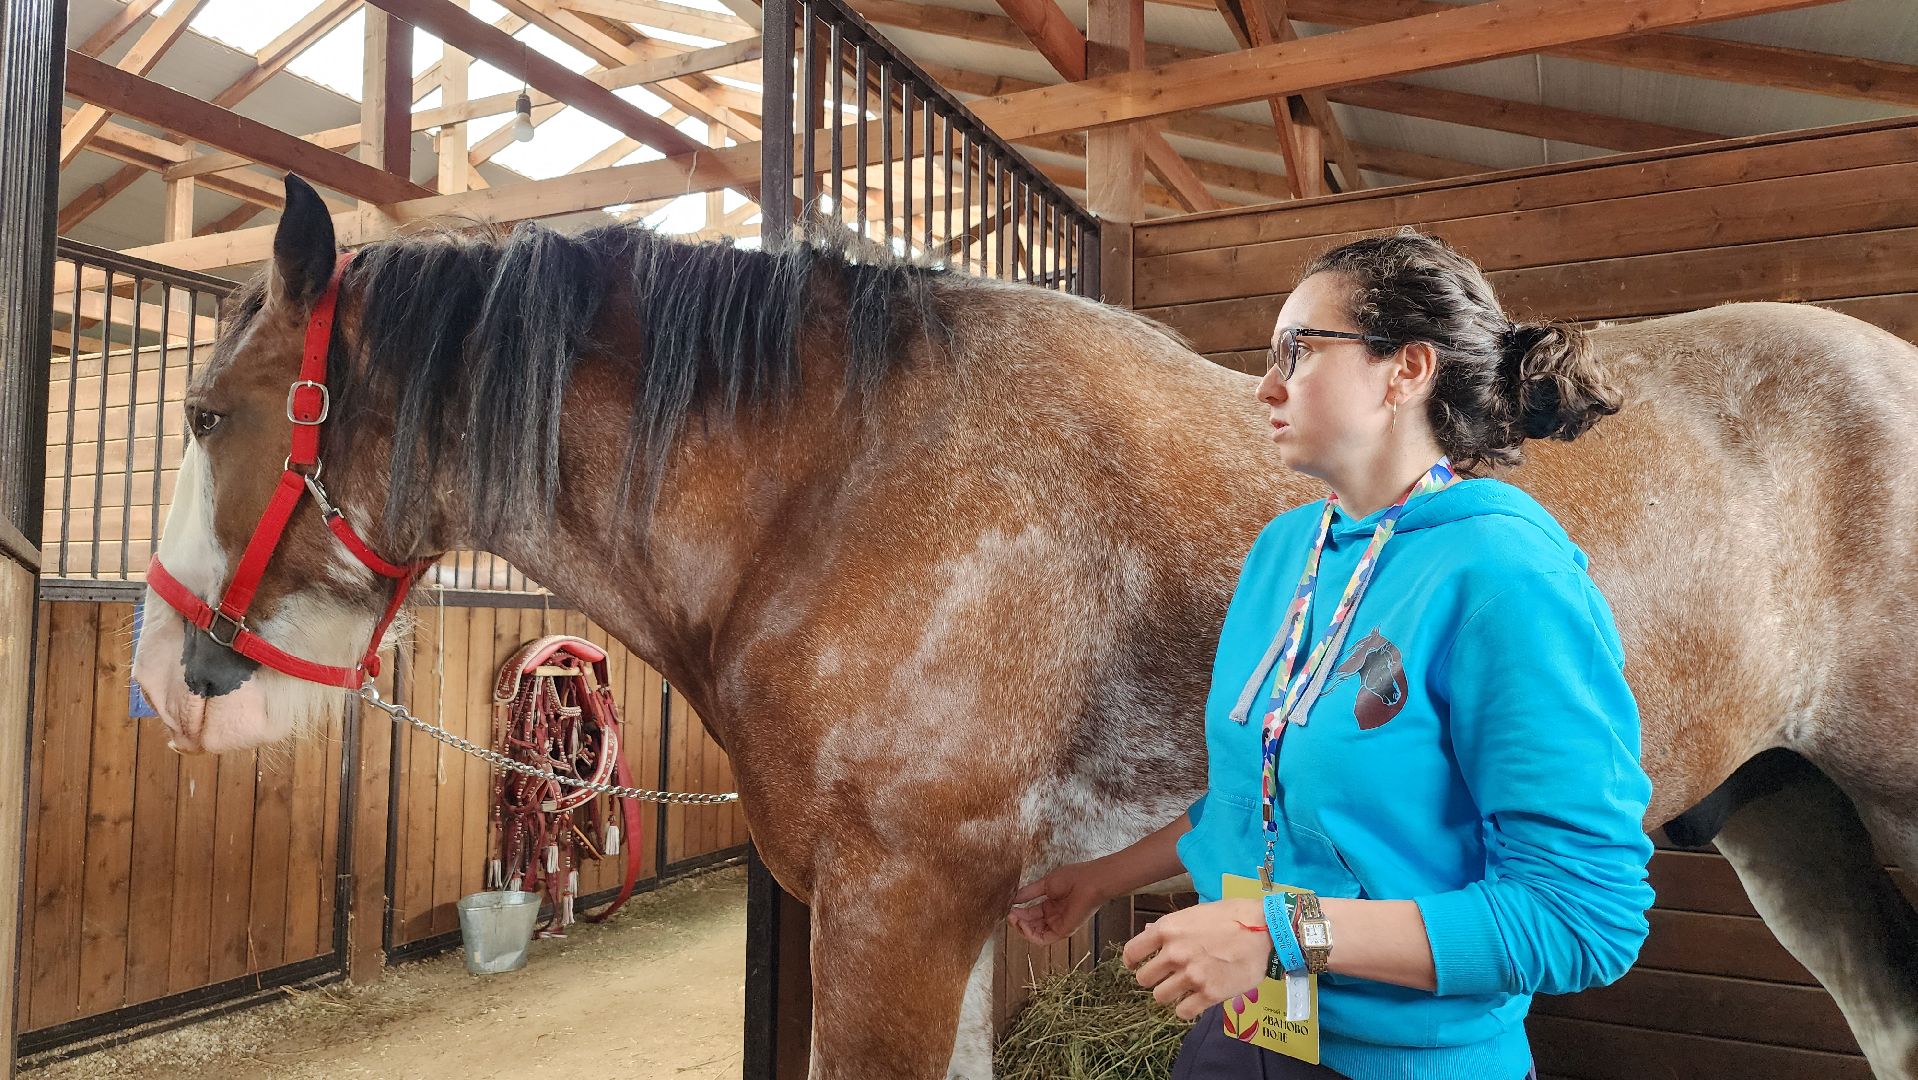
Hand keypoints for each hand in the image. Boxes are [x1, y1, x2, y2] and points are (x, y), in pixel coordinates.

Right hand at [1007, 860, 1115, 944]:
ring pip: (1035, 933)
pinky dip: (1030, 935)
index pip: (1030, 913)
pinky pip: (1043, 939)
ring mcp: (1058, 924)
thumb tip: (1013, 898)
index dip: (1018, 911)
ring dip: (1021, 928)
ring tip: (1013, 918)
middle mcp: (1054, 916)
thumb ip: (1029, 893)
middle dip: (1018, 921)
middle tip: (1008, 914)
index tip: (1007, 907)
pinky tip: (1022, 924)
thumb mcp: (1045, 884)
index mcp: (1051, 904)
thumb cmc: (1073, 878)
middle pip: (1031, 925)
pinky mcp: (1063, 931)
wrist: (1090, 881)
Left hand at [1123, 898, 1271, 1019]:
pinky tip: (1194, 1001)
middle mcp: (1174, 954)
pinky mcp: (1209, 995)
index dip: (1132, 961)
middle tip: (1165, 977)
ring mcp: (1191, 976)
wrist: (1267, 931)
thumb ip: (1172, 928)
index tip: (1136, 965)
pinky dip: (1186, 1009)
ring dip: (1169, 995)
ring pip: (1160, 997)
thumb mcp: (1197, 913)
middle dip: (1153, 979)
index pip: (1132, 952)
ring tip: (1182, 989)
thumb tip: (1149, 933)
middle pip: (1144, 979)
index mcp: (1168, 930)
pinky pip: (1183, 1012)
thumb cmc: (1233, 916)